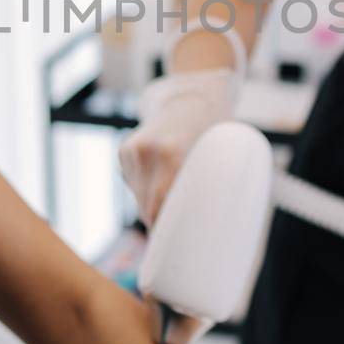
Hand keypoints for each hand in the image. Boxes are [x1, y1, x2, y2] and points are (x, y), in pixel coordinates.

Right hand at [116, 67, 237, 225]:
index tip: (174, 247)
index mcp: (171, 152)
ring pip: (138, 197)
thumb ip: (209, 188)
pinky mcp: (123, 150)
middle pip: (146, 206)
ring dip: (153, 206)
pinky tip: (162, 178)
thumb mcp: (219, 155)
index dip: (165, 232)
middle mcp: (146, 151)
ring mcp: (131, 150)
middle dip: (161, 222)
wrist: (192, 96)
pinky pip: (133, 184)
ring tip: (174, 200)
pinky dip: (146, 189)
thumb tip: (212, 230)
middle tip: (180, 235)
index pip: (158, 207)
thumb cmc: (216, 130)